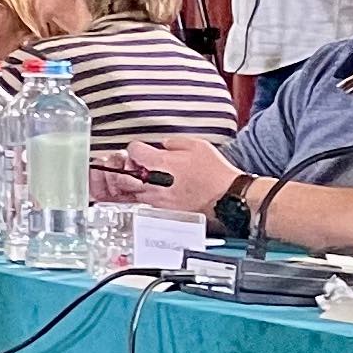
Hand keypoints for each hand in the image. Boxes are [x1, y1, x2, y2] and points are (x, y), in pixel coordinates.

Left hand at [107, 135, 235, 216]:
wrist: (227, 196)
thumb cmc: (216, 173)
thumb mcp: (198, 146)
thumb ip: (174, 142)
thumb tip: (164, 145)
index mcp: (161, 163)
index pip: (133, 150)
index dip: (137, 147)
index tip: (142, 149)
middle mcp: (155, 182)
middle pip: (124, 173)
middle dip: (127, 167)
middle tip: (137, 165)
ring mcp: (157, 198)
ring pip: (131, 190)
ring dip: (134, 183)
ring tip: (148, 178)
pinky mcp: (163, 210)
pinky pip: (145, 201)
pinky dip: (145, 195)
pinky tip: (157, 190)